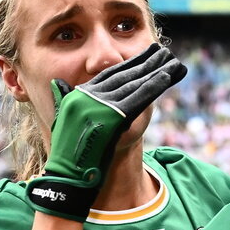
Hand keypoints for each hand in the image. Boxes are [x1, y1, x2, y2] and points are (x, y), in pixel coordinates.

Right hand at [26, 43, 186, 220]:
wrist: (67, 178)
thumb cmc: (68, 158)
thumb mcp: (63, 124)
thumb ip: (64, 101)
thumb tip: (58, 85)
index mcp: (78, 96)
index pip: (108, 75)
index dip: (128, 64)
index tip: (144, 55)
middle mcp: (87, 96)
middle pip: (123, 75)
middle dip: (145, 62)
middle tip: (163, 51)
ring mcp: (99, 105)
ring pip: (133, 83)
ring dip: (155, 70)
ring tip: (171, 60)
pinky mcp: (113, 116)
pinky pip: (138, 97)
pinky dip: (153, 85)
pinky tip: (166, 76)